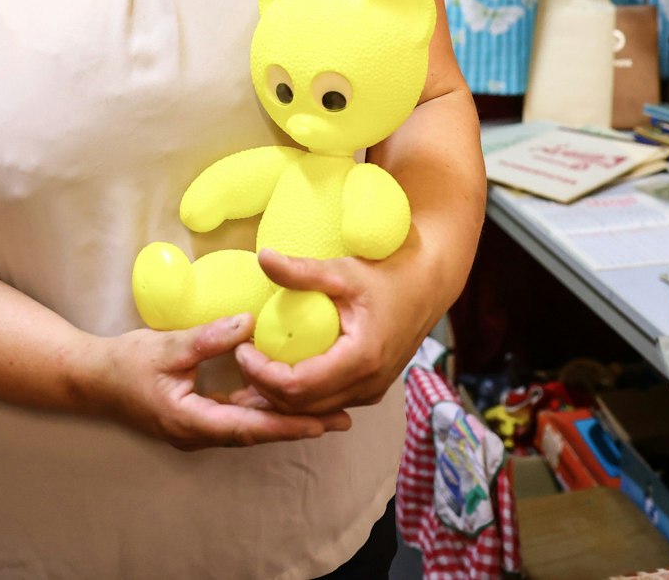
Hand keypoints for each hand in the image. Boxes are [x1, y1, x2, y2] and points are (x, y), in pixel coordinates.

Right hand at [86, 313, 351, 451]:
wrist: (91, 379)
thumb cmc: (124, 363)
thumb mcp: (166, 346)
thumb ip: (208, 337)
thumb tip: (249, 323)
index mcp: (191, 421)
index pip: (249, 426)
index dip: (287, 424)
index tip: (323, 423)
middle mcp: (198, 433)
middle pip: (257, 431)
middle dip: (299, 425)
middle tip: (342, 419)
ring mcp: (198, 428)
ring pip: (250, 426)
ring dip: (285, 418)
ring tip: (328, 412)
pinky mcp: (198, 418)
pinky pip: (238, 416)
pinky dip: (264, 408)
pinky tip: (286, 395)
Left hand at [233, 249, 432, 416]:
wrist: (428, 285)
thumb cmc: (388, 274)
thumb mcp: (343, 270)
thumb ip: (301, 270)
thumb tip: (262, 257)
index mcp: (361, 358)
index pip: (297, 387)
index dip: (262, 373)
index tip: (241, 348)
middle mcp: (367, 385)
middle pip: (301, 407)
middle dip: (263, 388)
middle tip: (240, 357)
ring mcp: (370, 392)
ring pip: (313, 411)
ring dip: (279, 396)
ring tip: (252, 368)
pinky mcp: (370, 390)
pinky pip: (327, 404)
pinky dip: (299, 396)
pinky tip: (279, 375)